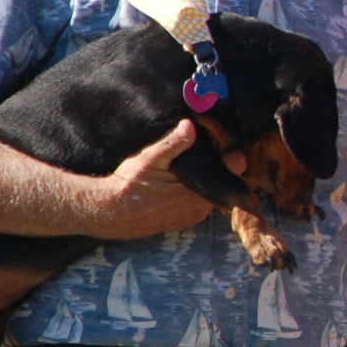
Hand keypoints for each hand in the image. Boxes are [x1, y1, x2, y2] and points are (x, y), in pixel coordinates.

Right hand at [89, 121, 218, 237]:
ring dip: (205, 179)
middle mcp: (204, 206)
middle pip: (226, 178)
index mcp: (201, 190)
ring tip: (188, 166)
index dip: (230, 151)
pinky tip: (179, 182)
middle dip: (218, 165)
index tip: (220, 141)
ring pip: (213, 190)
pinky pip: (201, 202)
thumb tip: (190, 125)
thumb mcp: (150, 159)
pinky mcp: (186, 221)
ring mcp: (195, 216)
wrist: (111, 213)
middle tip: (202, 150)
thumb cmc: (130, 185)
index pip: (236, 166)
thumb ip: (173, 143)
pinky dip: (195, 192)